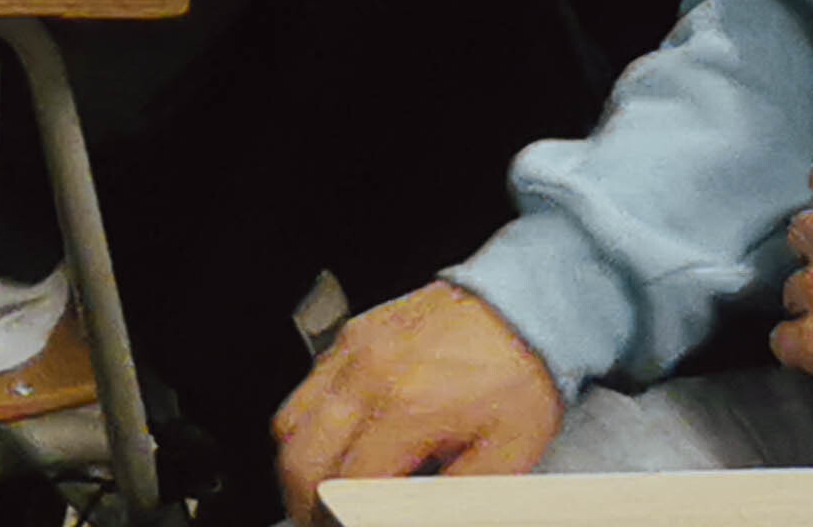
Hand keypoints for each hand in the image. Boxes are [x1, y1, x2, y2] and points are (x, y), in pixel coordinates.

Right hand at [268, 284, 563, 493]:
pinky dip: (306, 424)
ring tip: (319, 491)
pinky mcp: (352, 335)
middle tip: (324, 519)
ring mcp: (354, 349)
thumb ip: (453, 498)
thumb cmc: (518, 374)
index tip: (347, 523)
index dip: (341, 517)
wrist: (523, 307)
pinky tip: (331, 442)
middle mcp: (370, 374)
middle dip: (305, 502)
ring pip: (290, 422)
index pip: (346, 483)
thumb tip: (413, 515)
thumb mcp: (504, 455)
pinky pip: (305, 387)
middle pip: (302, 457)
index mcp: (408, 407)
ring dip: (298, 464)